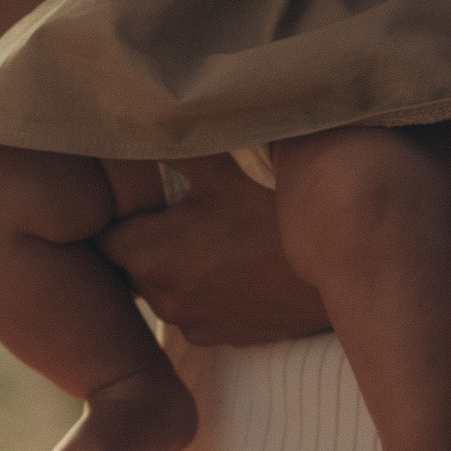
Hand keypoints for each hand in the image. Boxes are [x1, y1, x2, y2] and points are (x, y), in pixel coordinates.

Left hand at [96, 155, 328, 346]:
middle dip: (144, 234)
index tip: (131, 191)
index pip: (101, 236)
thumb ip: (168, 142)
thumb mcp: (220, 165)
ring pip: (166, 285)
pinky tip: (234, 257)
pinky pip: (200, 306)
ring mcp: (199, 324)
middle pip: (131, 262)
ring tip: (208, 227)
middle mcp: (165, 299)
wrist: (349, 266)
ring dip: (175, 261)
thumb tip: (129, 114)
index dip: (112, 210)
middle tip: (172, 202)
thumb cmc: (279, 209)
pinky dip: (206, 284)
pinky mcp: (230, 337)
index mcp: (150, 255)